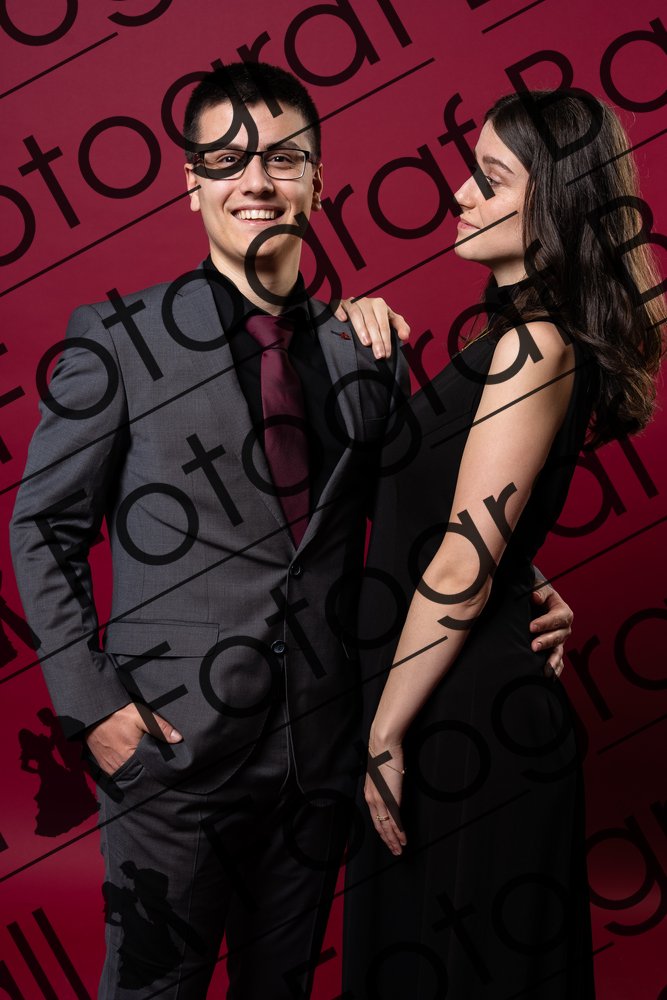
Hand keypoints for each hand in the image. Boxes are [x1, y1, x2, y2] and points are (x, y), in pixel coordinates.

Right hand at [85, 703, 181, 775]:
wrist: (94, 714)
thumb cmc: (118, 715)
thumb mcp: (141, 717)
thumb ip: (160, 728)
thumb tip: (178, 738)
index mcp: (130, 756)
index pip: (149, 769)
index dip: (158, 767)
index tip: (165, 764)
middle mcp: (119, 766)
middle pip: (139, 774)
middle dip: (148, 770)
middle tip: (157, 762)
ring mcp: (110, 768)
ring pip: (129, 775)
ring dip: (137, 771)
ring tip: (145, 763)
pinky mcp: (104, 766)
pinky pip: (118, 773)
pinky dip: (126, 769)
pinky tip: (133, 762)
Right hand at [334, 297, 409, 358]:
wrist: (359, 309)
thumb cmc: (377, 317)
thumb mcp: (391, 321)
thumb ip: (400, 327)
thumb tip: (405, 336)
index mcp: (379, 305)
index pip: (384, 324)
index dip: (386, 339)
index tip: (386, 354)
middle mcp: (366, 301)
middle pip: (371, 322)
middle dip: (376, 339)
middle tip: (378, 355)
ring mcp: (352, 302)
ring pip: (356, 314)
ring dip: (361, 328)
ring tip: (366, 343)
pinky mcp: (340, 304)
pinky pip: (338, 305)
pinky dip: (340, 311)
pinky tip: (342, 319)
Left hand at [364, 741, 406, 855]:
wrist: (384, 746)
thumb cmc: (384, 755)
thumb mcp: (381, 774)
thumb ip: (385, 785)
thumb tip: (391, 790)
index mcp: (370, 794)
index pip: (375, 818)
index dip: (382, 831)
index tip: (387, 839)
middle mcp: (373, 800)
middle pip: (380, 826)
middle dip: (387, 841)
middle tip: (394, 851)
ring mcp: (381, 801)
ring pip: (387, 827)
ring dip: (394, 841)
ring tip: (399, 850)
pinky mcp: (390, 799)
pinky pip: (395, 821)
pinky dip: (399, 833)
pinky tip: (403, 840)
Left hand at [530, 580, 572, 677]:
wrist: (534, 604)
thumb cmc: (536, 595)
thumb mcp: (539, 588)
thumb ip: (539, 592)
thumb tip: (535, 597)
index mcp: (563, 611)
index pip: (557, 617)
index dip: (546, 622)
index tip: (531, 627)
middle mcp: (564, 628)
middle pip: (559, 636)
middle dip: (546, 641)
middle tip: (533, 646)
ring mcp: (560, 641)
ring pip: (559, 651)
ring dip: (552, 660)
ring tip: (545, 669)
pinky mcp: (554, 650)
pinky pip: (557, 662)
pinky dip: (555, 670)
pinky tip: (549, 677)